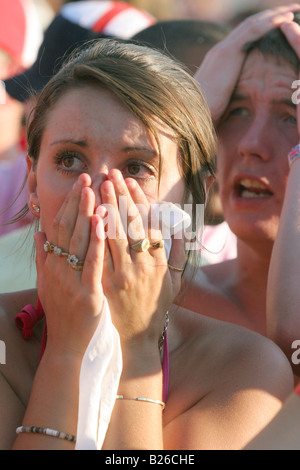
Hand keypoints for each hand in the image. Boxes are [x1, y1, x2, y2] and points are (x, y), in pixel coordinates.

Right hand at [34, 173, 104, 358]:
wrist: (68, 347)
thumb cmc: (63, 314)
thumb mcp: (47, 284)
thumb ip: (43, 258)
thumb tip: (39, 233)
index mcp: (53, 265)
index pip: (59, 226)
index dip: (69, 203)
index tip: (79, 184)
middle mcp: (59, 269)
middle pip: (68, 228)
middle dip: (79, 201)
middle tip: (89, 177)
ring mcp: (72, 281)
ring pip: (79, 240)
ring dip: (86, 213)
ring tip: (95, 190)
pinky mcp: (87, 294)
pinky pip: (91, 263)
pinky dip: (95, 241)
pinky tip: (100, 222)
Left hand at [98, 170, 184, 353]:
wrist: (136, 339)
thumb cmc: (154, 307)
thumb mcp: (173, 282)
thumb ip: (175, 253)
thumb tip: (176, 226)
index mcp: (160, 262)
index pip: (151, 223)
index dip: (139, 201)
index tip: (131, 182)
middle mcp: (144, 265)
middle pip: (131, 224)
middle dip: (120, 196)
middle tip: (110, 174)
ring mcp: (124, 275)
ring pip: (115, 234)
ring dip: (106, 208)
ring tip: (98, 186)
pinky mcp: (106, 284)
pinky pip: (100, 254)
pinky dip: (96, 233)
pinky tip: (90, 215)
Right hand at [194, 4, 298, 123]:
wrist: (192, 113)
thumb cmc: (204, 114)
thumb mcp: (219, 101)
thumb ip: (229, 95)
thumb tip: (236, 106)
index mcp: (220, 60)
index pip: (243, 38)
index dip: (262, 29)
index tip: (278, 26)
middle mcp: (221, 50)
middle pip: (249, 26)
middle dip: (271, 17)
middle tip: (291, 10)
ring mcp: (224, 49)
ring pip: (253, 23)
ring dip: (275, 15)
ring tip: (293, 8)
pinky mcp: (229, 52)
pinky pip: (254, 31)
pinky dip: (271, 22)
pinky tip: (286, 18)